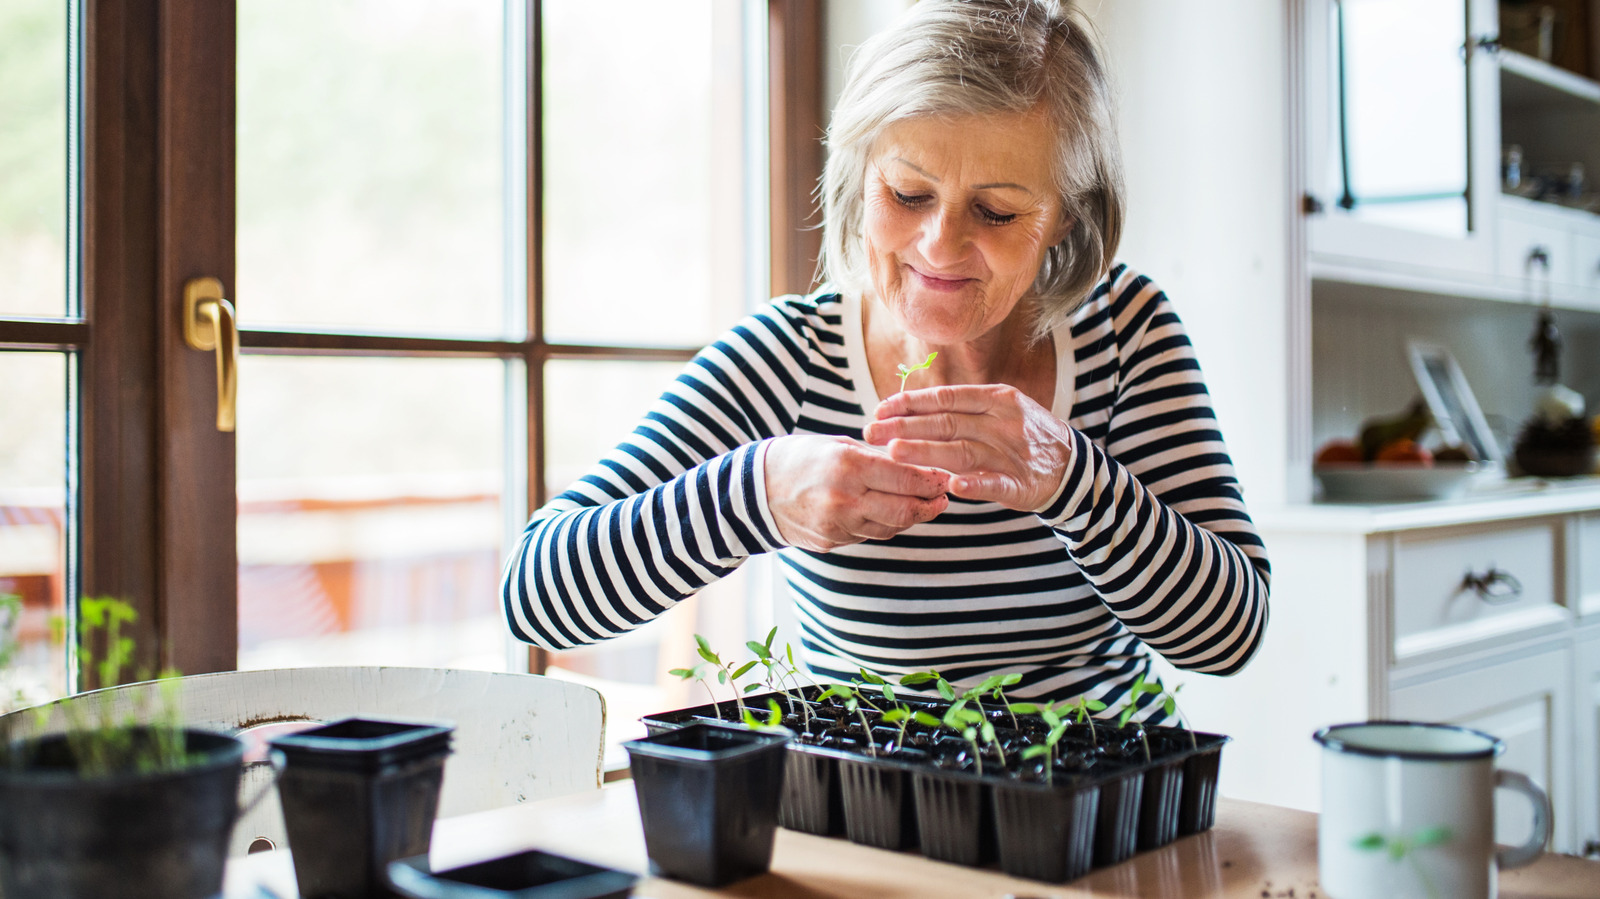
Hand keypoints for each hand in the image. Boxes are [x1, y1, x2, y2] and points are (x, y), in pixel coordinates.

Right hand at [764, 435, 949, 551]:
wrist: (755, 490)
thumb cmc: (801, 458)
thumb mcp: (839, 445)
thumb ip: (878, 458)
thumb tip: (919, 467)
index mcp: (848, 465)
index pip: (905, 477)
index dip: (932, 480)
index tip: (946, 477)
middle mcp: (845, 498)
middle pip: (905, 509)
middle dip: (930, 505)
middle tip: (943, 498)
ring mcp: (838, 524)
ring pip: (891, 526)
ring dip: (911, 517)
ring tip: (923, 505)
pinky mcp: (832, 542)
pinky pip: (869, 535)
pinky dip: (884, 525)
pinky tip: (890, 513)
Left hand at [864, 384, 1074, 511]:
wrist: (1072, 464)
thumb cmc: (1022, 435)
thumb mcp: (997, 410)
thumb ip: (960, 410)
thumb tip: (907, 408)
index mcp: (995, 398)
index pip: (945, 398)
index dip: (911, 403)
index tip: (879, 409)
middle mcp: (1002, 422)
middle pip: (947, 423)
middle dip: (906, 427)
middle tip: (872, 432)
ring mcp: (1012, 453)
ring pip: (963, 452)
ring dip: (928, 453)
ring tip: (895, 454)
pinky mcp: (1021, 484)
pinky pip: (995, 484)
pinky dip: (975, 486)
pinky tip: (952, 487)